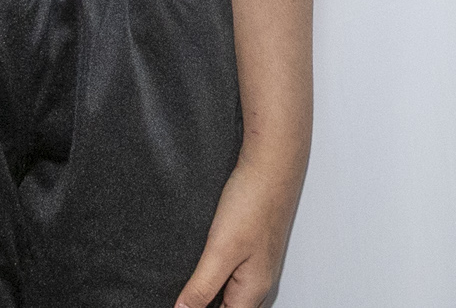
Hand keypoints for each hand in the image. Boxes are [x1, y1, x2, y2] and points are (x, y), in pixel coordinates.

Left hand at [176, 153, 303, 307]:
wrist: (272, 163)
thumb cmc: (254, 202)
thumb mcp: (221, 250)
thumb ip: (202, 287)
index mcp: (253, 290)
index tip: (183, 302)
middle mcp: (258, 282)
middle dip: (204, 304)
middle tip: (183, 292)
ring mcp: (257, 265)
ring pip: (230, 293)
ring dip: (210, 292)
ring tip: (187, 282)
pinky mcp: (252, 248)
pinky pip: (232, 275)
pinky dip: (215, 276)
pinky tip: (200, 265)